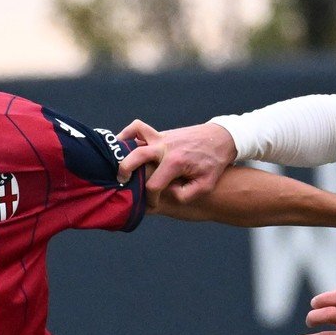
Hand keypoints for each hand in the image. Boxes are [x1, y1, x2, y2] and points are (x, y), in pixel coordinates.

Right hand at [116, 119, 236, 200]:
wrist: (221, 138)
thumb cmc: (213, 163)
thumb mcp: (205, 185)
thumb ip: (185, 195)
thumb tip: (166, 193)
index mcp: (176, 162)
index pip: (154, 185)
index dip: (150, 199)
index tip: (153, 204)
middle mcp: (165, 147)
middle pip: (137, 156)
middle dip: (125, 170)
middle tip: (121, 181)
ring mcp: (162, 137)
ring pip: (136, 134)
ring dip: (122, 145)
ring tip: (114, 158)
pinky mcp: (161, 133)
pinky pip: (140, 130)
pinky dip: (129, 135)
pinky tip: (123, 145)